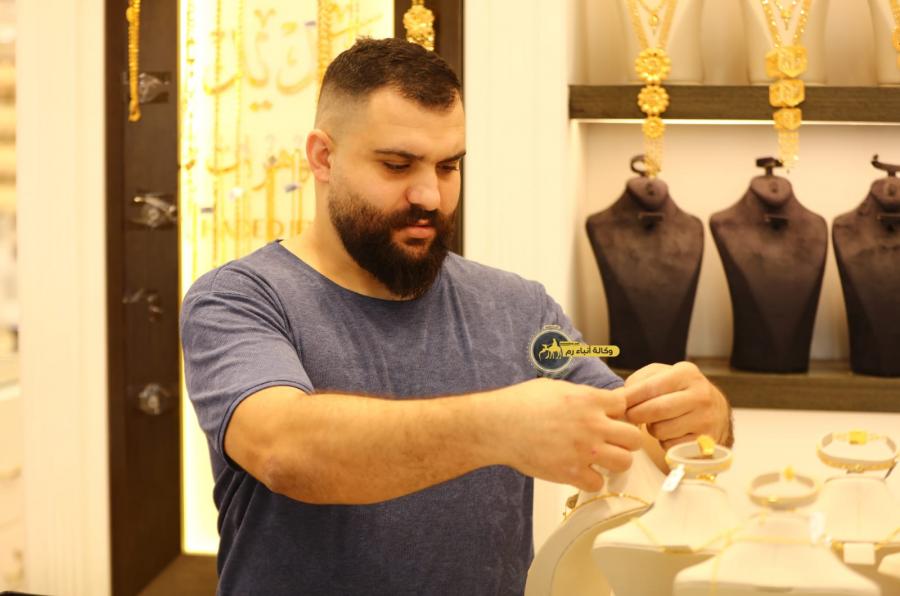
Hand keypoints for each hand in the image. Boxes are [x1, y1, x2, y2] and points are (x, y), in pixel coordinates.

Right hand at [490, 378, 642, 491]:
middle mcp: (592, 425)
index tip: (609, 418)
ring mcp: (584, 451)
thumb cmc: (520, 403)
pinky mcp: (571, 472)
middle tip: (611, 440)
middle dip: (624, 439)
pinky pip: (598, 483)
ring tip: (600, 458)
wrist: (498, 425)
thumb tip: (595, 401)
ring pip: (624, 462)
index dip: (617, 413)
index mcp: (588, 400)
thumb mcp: (556, 387)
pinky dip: (591, 480)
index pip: (624, 407)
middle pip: (634, 437)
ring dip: (614, 460)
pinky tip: (581, 472)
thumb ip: (582, 395)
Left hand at [616, 362, 731, 449]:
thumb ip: (639, 381)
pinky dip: (664, 442)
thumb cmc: (679, 391)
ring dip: (651, 429)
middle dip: (636, 415)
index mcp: (687, 373)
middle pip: (655, 410)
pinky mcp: (706, 442)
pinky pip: (671, 446)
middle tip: (629, 416)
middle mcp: (700, 395)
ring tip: (656, 422)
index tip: (618, 404)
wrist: (715, 412)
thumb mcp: (663, 375)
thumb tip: (618, 396)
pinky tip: (670, 433)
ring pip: (661, 430)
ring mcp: (705, 420)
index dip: (629, 398)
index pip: (650, 387)